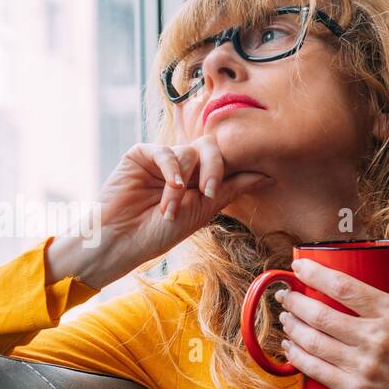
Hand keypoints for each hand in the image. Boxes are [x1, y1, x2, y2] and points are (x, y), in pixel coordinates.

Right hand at [53, 137, 271, 289]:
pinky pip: (164, 150)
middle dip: (215, 168)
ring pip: (189, 151)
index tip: (264, 175)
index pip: (225, 160)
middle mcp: (183, 166)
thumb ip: (231, 189)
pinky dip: (171, 167)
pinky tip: (170, 186)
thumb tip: (268, 175)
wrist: (121, 241)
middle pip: (212, 147)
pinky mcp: (140, 155)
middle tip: (207, 192)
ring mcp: (161, 159)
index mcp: (199, 178)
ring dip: (182, 184)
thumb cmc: (157, 233)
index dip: (240, 165)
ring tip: (170, 210)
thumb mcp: (202, 211)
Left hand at [274, 255, 388, 388]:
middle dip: (294, 301)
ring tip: (285, 318)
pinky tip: (289, 347)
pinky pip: (315, 370)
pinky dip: (297, 356)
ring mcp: (363, 366)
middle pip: (320, 313)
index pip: (344, 287)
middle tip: (285, 294)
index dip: (315, 273)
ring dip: (292, 327)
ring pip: (313, 341)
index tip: (299, 266)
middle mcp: (376, 338)